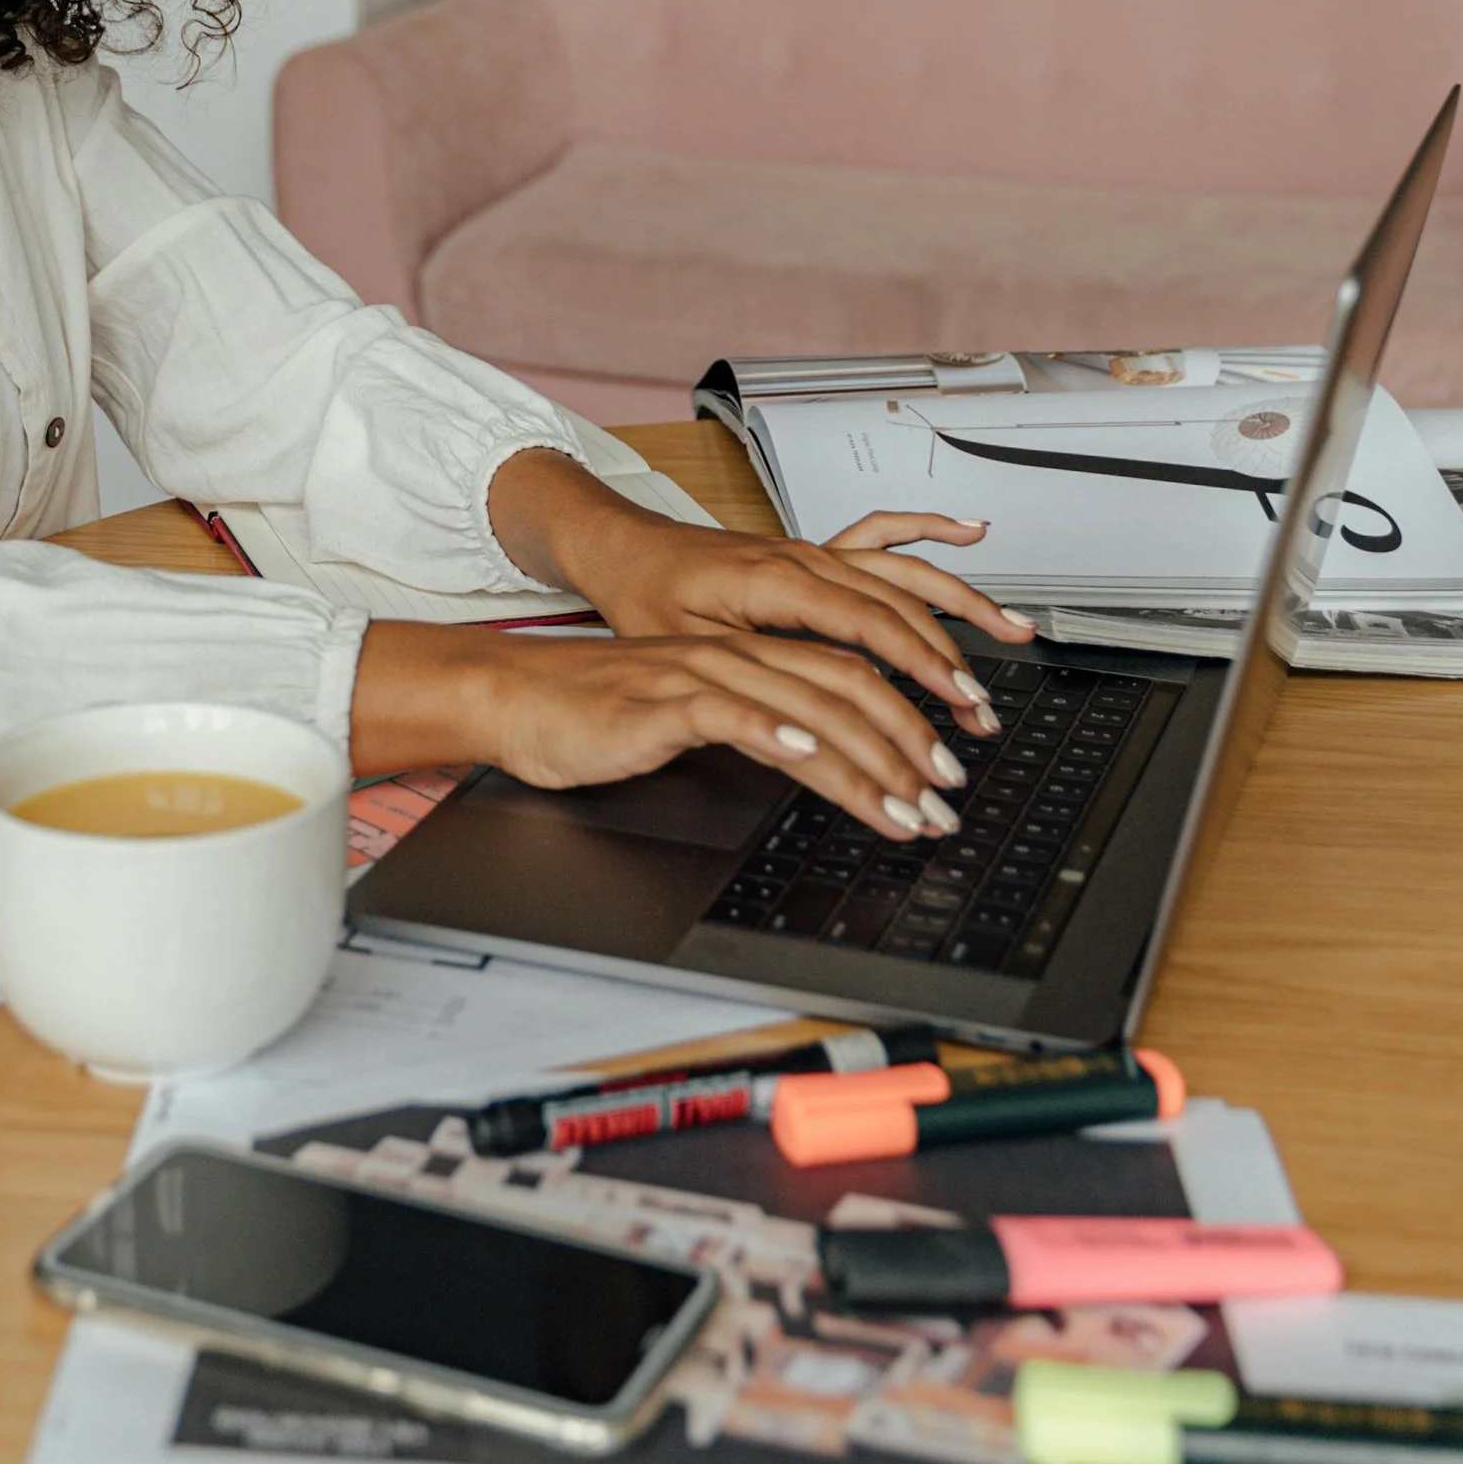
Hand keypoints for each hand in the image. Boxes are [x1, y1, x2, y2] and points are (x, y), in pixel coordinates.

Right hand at [351, 618, 973, 842]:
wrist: (514, 697)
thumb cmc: (591, 714)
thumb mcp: (688, 719)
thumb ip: (750, 728)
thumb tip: (813, 760)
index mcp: (746, 656)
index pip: (849, 679)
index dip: (907, 721)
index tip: (944, 773)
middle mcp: (733, 657)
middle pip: (846, 690)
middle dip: (908, 747)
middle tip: (947, 797)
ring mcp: (699, 675)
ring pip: (804, 708)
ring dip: (865, 763)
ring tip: (905, 807)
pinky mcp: (660, 702)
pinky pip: (730, 713)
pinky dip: (776, 735)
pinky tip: (809, 760)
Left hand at [485, 449, 1033, 733]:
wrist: (619, 547)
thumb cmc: (643, 595)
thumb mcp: (685, 649)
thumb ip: (749, 678)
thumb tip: (806, 727)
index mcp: (776, 580)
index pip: (869, 622)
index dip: (920, 663)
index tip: (958, 698)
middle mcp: (805, 559)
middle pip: (898, 606)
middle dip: (951, 658)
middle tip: (984, 710)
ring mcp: (813, 552)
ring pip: (903, 572)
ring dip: (961, 603)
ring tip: (1012, 632)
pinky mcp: (813, 553)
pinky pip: (882, 535)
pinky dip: (928, 531)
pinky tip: (968, 534)